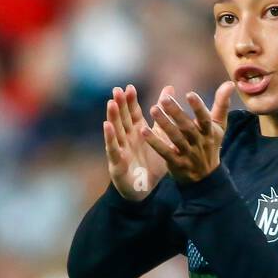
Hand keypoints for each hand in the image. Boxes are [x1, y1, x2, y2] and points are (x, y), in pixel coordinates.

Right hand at [103, 83, 173, 200]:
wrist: (146, 190)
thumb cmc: (151, 163)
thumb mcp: (160, 136)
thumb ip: (163, 115)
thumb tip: (170, 89)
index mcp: (138, 132)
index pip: (133, 113)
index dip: (130, 101)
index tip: (129, 87)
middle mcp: (127, 138)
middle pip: (122, 119)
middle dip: (120, 105)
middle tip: (117, 90)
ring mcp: (121, 149)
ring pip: (116, 130)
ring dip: (113, 117)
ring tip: (111, 103)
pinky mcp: (117, 163)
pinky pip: (113, 148)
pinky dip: (110, 137)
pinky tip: (107, 126)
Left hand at [142, 81, 233, 184]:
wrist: (205, 177)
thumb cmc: (210, 144)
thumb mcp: (219, 126)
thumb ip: (222, 104)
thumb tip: (230, 83)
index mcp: (209, 132)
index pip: (205, 118)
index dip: (198, 107)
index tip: (190, 94)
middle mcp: (199, 142)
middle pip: (187, 127)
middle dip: (176, 112)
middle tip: (164, 98)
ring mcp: (187, 154)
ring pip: (175, 138)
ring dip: (164, 124)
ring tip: (153, 109)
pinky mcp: (176, 163)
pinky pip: (164, 152)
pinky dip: (154, 142)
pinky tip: (144, 131)